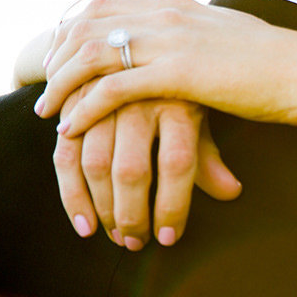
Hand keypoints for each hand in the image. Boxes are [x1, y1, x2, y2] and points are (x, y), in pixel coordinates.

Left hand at [36, 0, 296, 134]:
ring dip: (62, 84)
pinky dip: (86, 107)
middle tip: (43, 89)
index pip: (103, 5)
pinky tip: (74, 129)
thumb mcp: (224, 21)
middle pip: (86, 25)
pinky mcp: (179, 74)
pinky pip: (114, 88)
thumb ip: (187, 3)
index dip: (71, 32)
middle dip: (57, 57)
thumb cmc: (274, 59)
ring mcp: (172, 41)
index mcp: (176, 3)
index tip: (58, 60)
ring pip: (92, 54)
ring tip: (48, 113)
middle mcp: (168, 14)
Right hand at [54, 81, 242, 247]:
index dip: (173, 204)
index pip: (177, 162)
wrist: (131, 51)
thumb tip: (232, 193)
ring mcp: (100, 103)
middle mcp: (139, 100)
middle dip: (132, 215)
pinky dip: (72, 196)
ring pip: (96, 165)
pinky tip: (84, 226)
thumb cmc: (174, 96)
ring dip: (103, 211)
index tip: (169, 238)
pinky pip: (65, 157)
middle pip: (132, 168)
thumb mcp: (196, 120)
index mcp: (179, 103)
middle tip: (137, 244)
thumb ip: (207, 157)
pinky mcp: (72, 109)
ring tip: (116, 238)